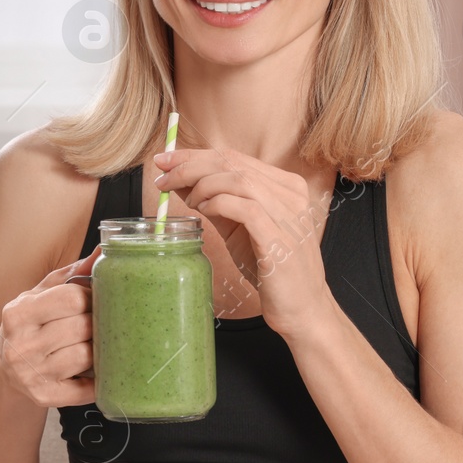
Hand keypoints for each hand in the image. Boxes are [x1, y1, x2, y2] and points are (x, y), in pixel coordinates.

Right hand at [0, 249, 100, 407]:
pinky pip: (86, 389)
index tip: (95, 300)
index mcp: (18, 314)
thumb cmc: (30, 327)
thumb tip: (103, 251)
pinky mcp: (43, 397)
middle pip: (81, 327)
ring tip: (93, 345)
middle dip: (97, 324)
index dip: (92, 297)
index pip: (70, 298)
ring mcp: (30, 374)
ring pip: (86, 357)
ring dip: (98, 351)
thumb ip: (71, 274)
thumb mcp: (41, 296)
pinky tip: (92, 372)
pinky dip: (96, 381)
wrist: (5, 372)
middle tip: (100, 323)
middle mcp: (19, 344)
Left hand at [153, 148, 335, 333]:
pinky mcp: (280, 238)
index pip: (233, 157)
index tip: (164, 160)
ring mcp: (288, 214)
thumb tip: (179, 179)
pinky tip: (204, 213)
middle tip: (161, 177)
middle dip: (189, 166)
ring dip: (201, 187)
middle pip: (231, 163)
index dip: (194, 155)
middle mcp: (290, 193)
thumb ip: (214, 201)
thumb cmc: (268, 267)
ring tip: (188, 203)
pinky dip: (218, 204)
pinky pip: (244, 208)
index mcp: (284, 185)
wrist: (300, 307)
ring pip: (237, 180)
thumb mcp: (237, 227)